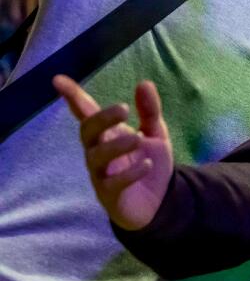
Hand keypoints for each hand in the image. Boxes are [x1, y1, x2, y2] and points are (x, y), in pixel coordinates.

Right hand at [54, 75, 173, 230]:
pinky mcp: (109, 195)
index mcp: (108, 133)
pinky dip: (129, 173)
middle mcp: (98, 151)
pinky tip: (146, 165)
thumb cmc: (149, 161)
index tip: (58, 80)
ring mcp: (101, 174)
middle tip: (123, 108)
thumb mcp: (155, 132)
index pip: (86, 112)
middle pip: (87, 132)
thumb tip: (144, 82)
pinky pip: (112, 184)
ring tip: (137, 139)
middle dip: (101, 118)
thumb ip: (149, 110)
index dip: (73, 97)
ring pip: (96, 157)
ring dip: (116, 145)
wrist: (160, 200)